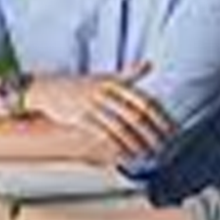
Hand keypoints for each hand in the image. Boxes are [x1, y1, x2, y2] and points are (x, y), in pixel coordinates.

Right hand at [27, 62, 173, 158]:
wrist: (45, 87)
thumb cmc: (79, 84)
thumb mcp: (104, 76)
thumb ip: (128, 74)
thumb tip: (149, 64)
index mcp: (115, 82)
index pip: (145, 101)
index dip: (161, 117)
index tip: (173, 131)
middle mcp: (105, 92)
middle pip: (135, 115)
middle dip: (153, 134)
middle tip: (164, 147)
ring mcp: (92, 105)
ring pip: (120, 127)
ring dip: (136, 144)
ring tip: (148, 155)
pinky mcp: (80, 117)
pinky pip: (103, 135)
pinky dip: (118, 147)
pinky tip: (127, 155)